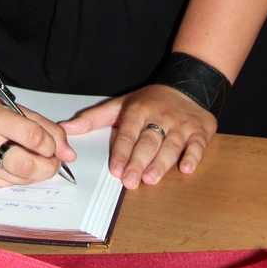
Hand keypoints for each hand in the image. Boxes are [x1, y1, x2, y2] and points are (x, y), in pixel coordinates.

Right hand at [0, 98, 76, 185]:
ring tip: (33, 159)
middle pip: (26, 165)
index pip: (33, 136)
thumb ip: (48, 130)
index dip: (50, 145)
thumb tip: (68, 154)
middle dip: (47, 167)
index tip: (53, 146)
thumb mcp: (20, 112)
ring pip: (21, 178)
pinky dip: (20, 177)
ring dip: (36, 173)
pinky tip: (16, 164)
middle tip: (53, 162)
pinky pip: (10, 184)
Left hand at [60, 84, 216, 189]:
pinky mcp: (200, 131)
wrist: (188, 85)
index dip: (122, 152)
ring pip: (171, 145)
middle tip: (130, 181)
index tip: (115, 169)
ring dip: (161, 163)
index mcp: (139, 110)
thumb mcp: (121, 104)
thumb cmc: (150, 101)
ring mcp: (181, 124)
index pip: (128, 133)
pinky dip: (192, 157)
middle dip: (139, 162)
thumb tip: (66, 128)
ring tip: (151, 179)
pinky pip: (197, 145)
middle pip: (148, 142)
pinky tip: (185, 168)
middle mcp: (160, 117)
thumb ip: (94, 118)